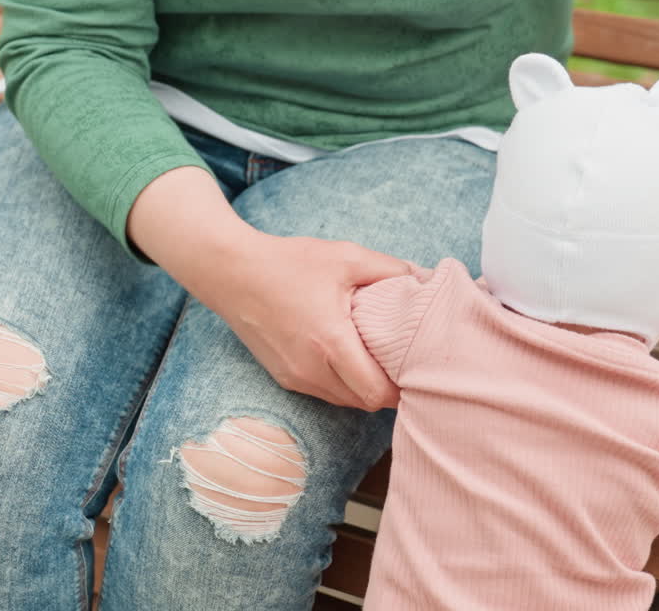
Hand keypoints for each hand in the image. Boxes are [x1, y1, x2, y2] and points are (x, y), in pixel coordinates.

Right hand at [128, 167, 406, 409]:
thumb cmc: (288, 262)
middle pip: (365, 403)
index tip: (416, 368)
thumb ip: (391, 269)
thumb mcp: (345, 256)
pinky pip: (324, 393)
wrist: (230, 272)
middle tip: (404, 364)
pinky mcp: (284, 377)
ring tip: (378, 360)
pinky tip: (349, 358)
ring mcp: (295, 378)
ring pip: (345, 401)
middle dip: (388, 390)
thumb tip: (429, 279)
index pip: (378, 393)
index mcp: (331, 342)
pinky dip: (342, 384)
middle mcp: (312, 369)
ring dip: (364, 389)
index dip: (403, 388)